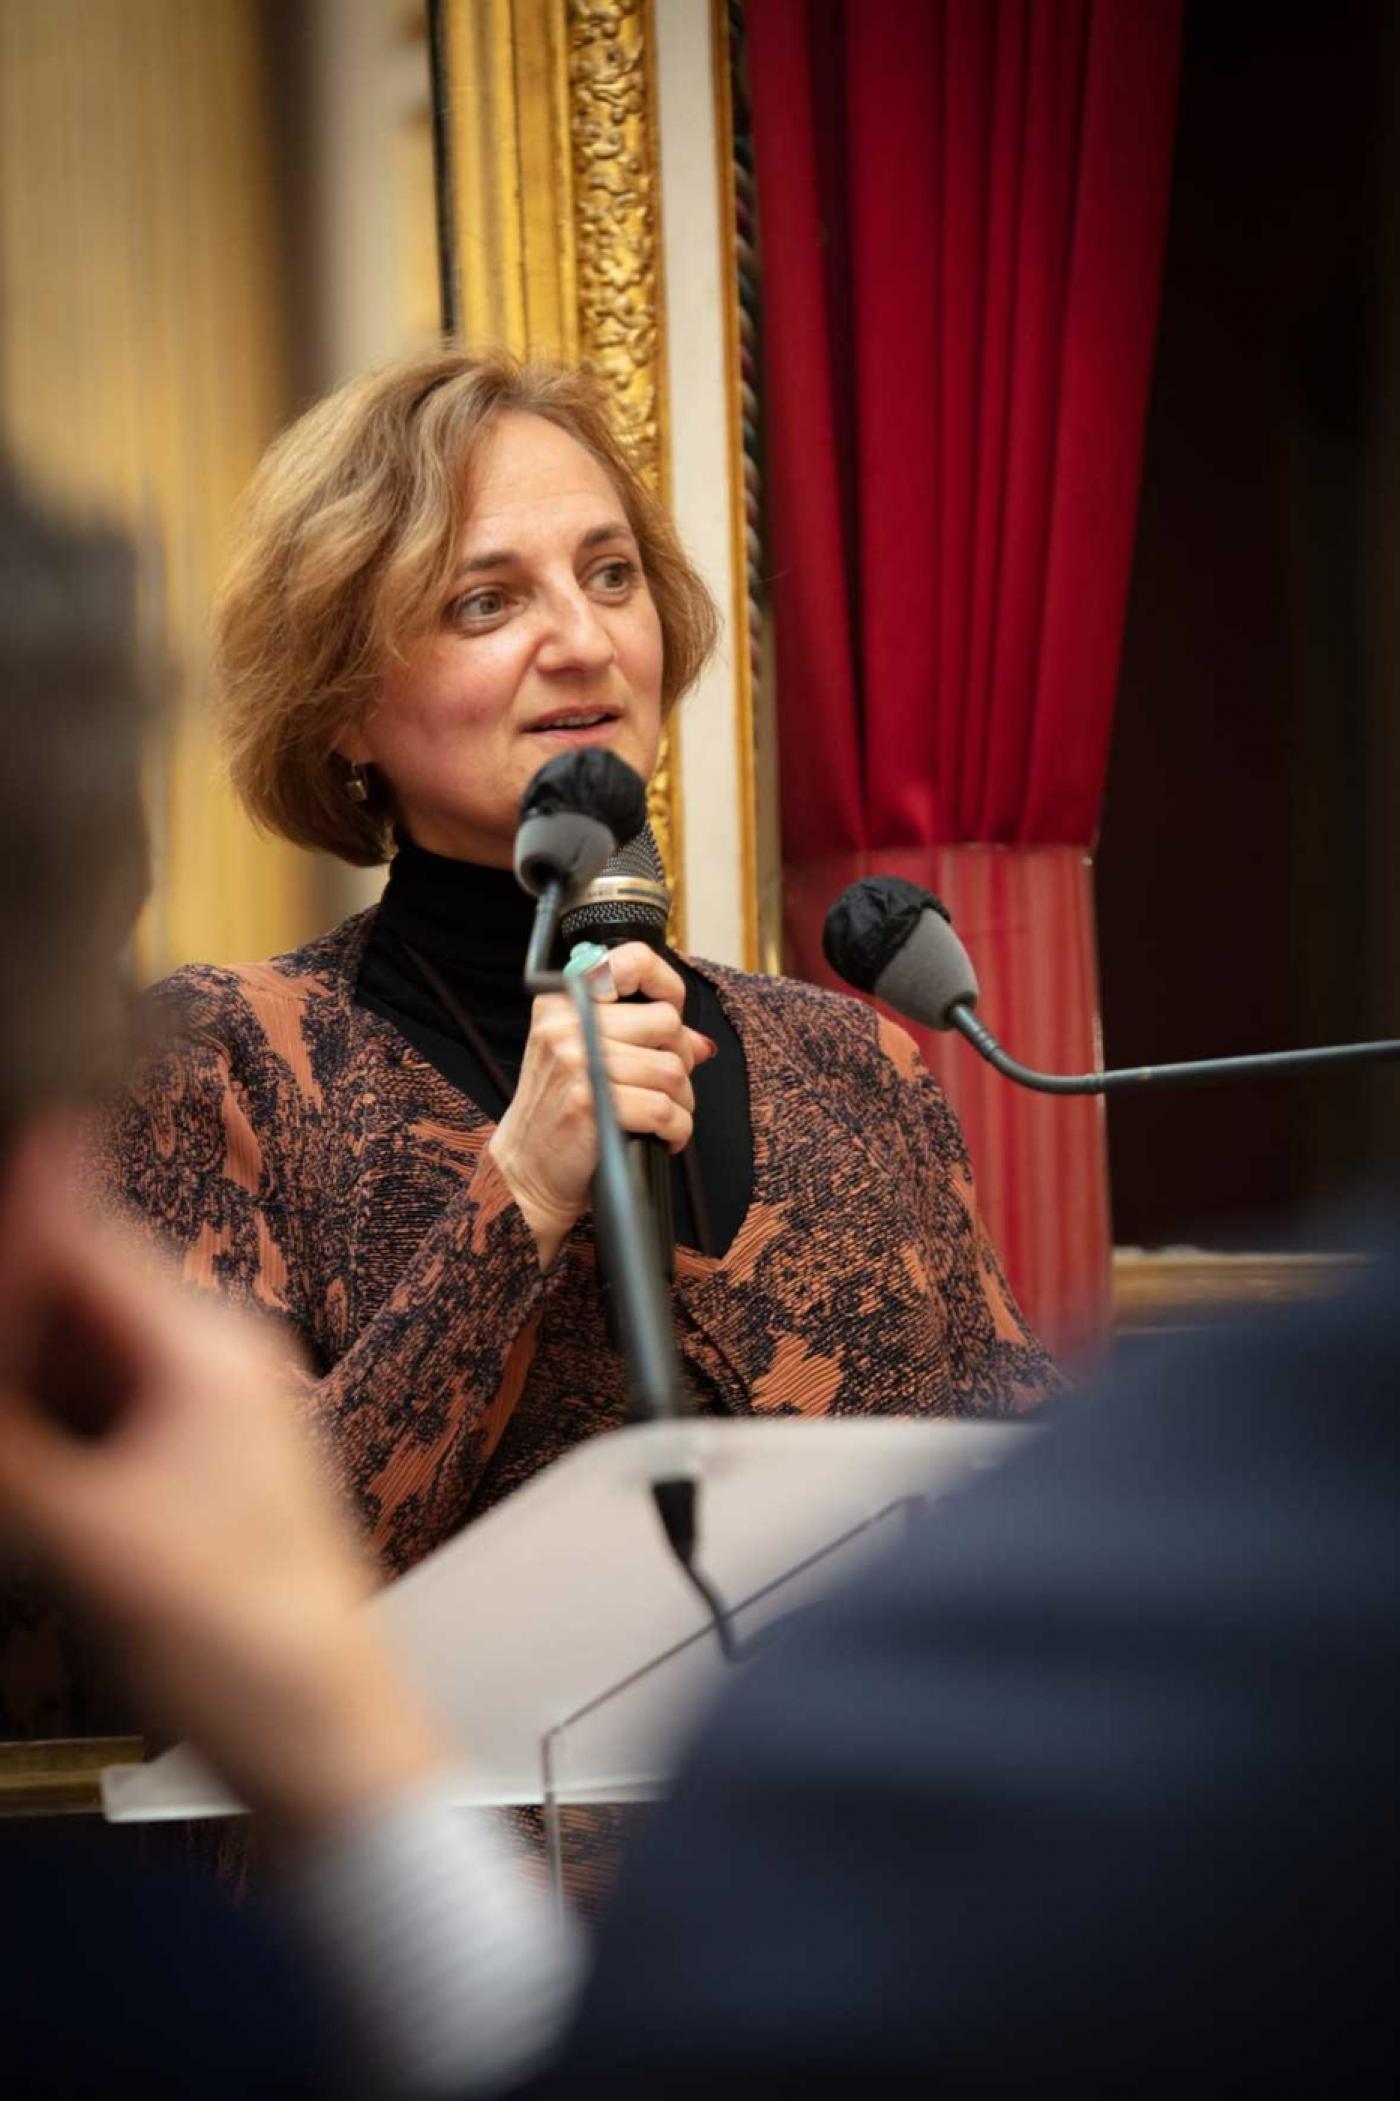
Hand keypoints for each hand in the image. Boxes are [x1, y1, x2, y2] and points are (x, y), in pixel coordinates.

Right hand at [0, 1126, 443, 1839]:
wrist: (326, 1743)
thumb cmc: (241, 1647)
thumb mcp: (84, 1541)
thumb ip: (4, 1438)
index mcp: (206, 1349)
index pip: (77, 1241)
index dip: (6, 1252)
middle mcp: (213, 1364)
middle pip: (70, 1301)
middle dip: (8, 1335)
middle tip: (2, 1445)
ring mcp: (206, 1418)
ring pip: (74, 1369)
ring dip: (22, 1396)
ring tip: (18, 1494)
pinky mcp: (192, 1473)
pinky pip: (97, 1423)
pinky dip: (45, 1442)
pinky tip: (21, 1501)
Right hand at [488, 942, 715, 1267]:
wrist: (527, 1169)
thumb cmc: (559, 1111)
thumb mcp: (585, 1059)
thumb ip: (639, 1040)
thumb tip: (700, 1044)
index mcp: (563, 1003)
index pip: (630, 961)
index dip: (667, 983)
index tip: (672, 1011)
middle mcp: (566, 1025)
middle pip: (666, 1023)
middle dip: (680, 1060)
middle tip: (669, 1087)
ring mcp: (576, 1062)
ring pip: (671, 1070)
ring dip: (681, 1102)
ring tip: (664, 1118)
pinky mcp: (590, 1103)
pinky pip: (663, 1109)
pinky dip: (676, 1129)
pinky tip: (663, 1137)